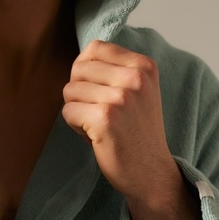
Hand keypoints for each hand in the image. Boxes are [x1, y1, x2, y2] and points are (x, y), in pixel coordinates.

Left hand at [62, 40, 178, 203]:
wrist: (151, 172)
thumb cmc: (136, 130)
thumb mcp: (137, 89)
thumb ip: (114, 68)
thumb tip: (80, 56)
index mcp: (144, 65)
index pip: (95, 47)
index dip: (87, 70)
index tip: (102, 91)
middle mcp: (135, 78)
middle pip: (79, 68)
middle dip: (80, 91)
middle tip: (101, 112)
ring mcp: (121, 98)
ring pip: (69, 90)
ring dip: (78, 110)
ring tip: (100, 125)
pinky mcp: (105, 118)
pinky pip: (68, 111)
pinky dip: (75, 126)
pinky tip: (96, 136)